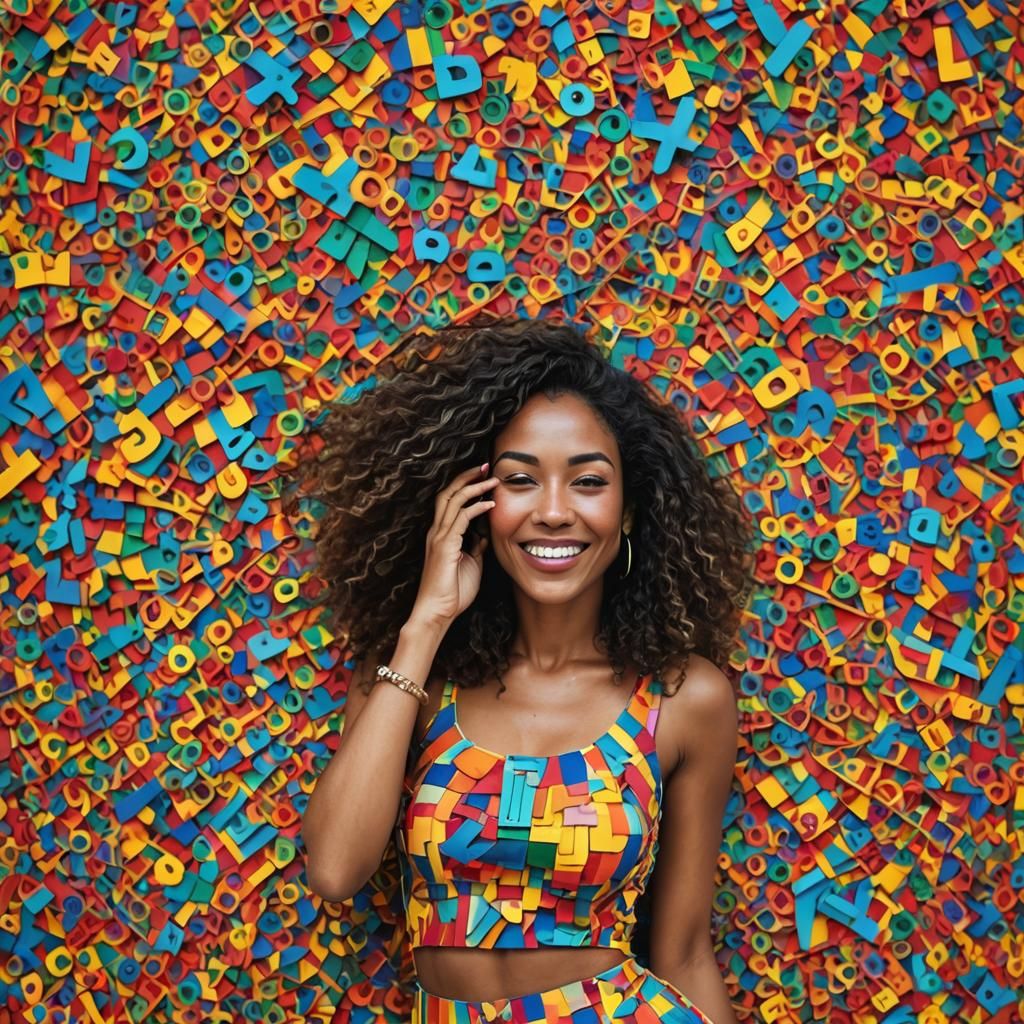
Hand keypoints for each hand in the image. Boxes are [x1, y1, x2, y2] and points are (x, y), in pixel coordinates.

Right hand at [409, 463, 497, 629]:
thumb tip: (484, 536)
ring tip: (491, 477)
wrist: (437, 613)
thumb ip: (476, 548)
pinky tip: (490, 504)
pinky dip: (476, 508)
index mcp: (442, 535)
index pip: (451, 501)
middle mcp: (437, 531)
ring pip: (453, 501)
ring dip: (474, 486)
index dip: (465, 485)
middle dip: (466, 476)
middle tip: (485, 465)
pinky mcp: (445, 545)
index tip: (483, 476)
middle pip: (448, 493)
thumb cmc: (453, 593)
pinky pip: (461, 519)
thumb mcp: (471, 565)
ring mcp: (439, 537)